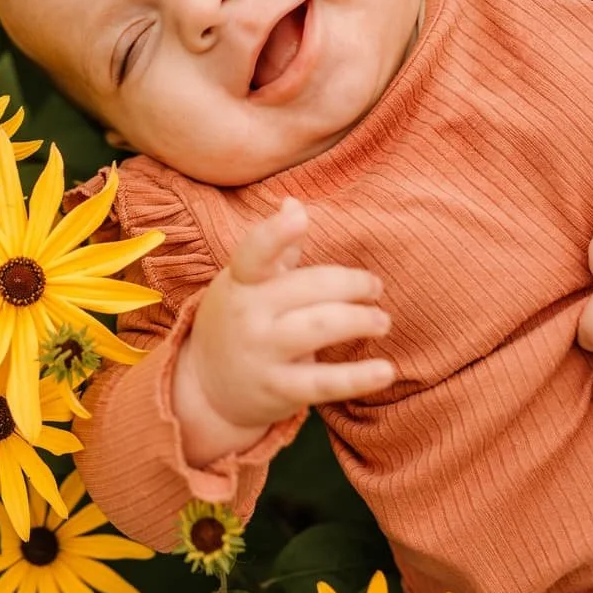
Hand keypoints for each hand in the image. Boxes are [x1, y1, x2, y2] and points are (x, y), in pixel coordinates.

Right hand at [174, 197, 395, 462]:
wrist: (205, 386)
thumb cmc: (236, 322)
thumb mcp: (244, 285)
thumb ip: (274, 250)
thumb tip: (293, 203)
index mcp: (240, 282)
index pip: (254, 253)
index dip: (275, 233)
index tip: (300, 215)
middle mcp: (247, 315)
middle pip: (308, 288)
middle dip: (351, 284)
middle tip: (374, 287)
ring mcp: (262, 353)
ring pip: (320, 328)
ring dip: (360, 320)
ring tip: (381, 321)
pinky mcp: (279, 390)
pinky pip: (324, 383)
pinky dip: (359, 377)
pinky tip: (386, 370)